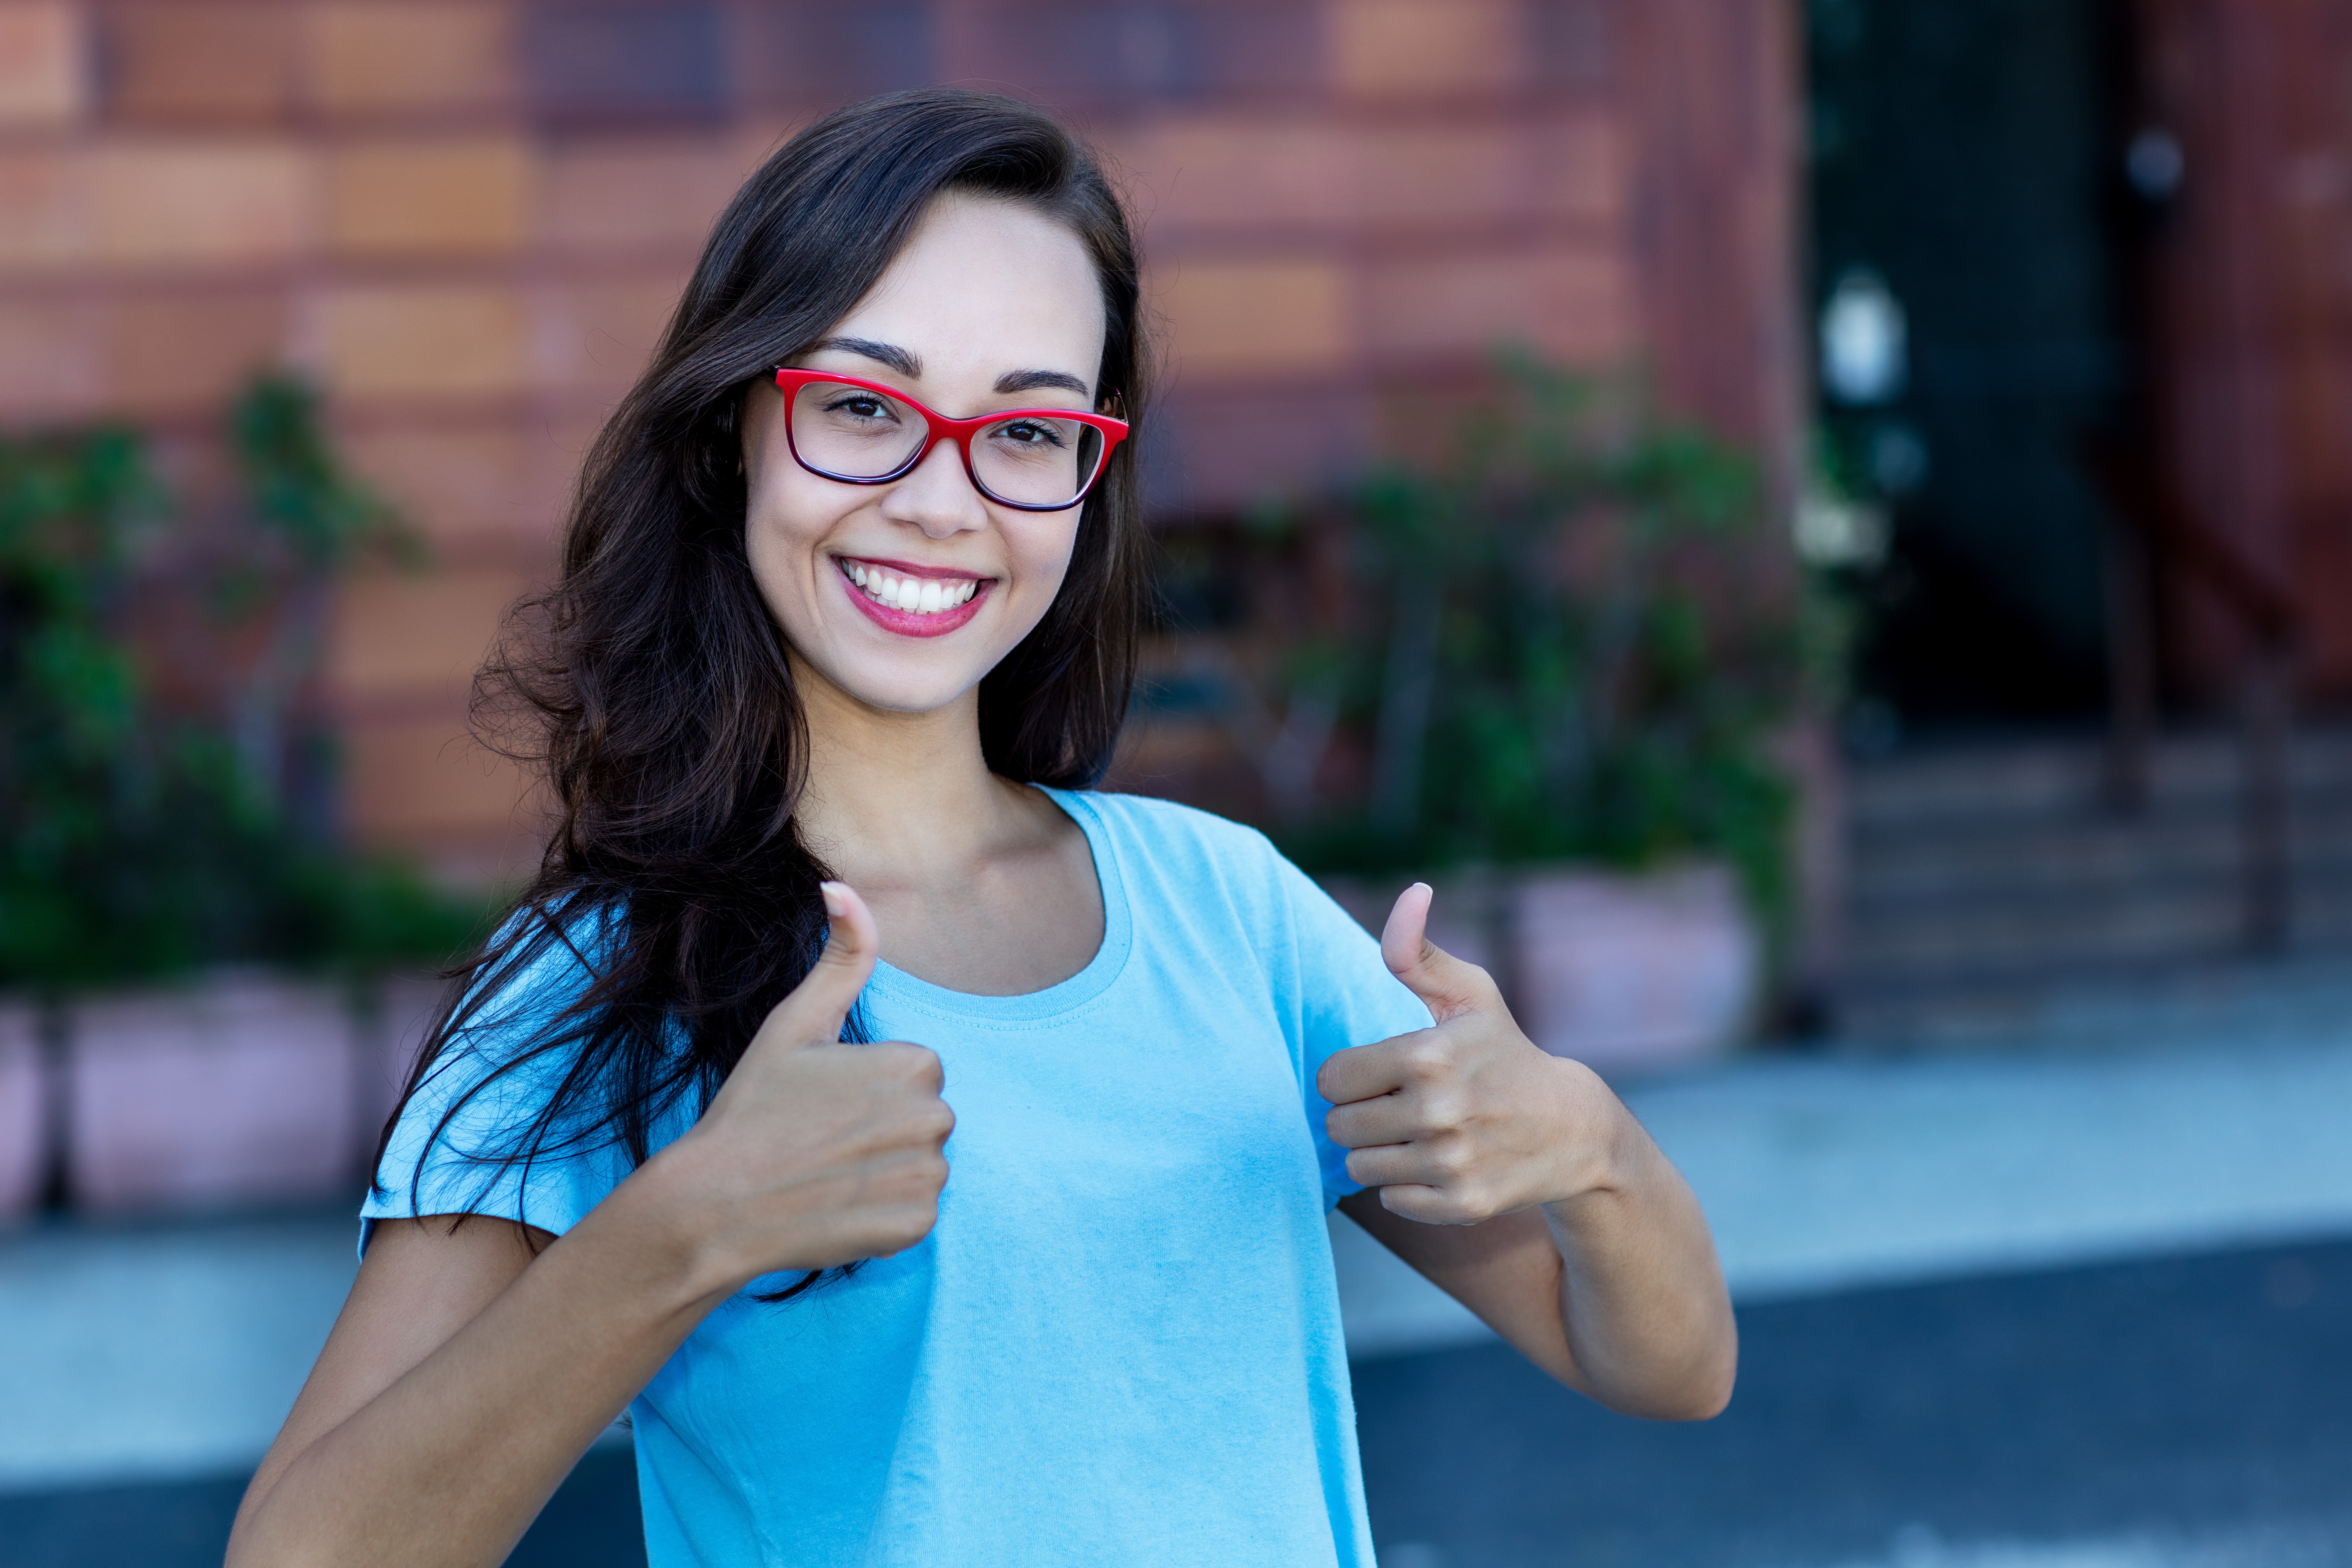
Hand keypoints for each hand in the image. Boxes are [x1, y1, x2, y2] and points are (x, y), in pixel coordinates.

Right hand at [650, 881, 952, 1288]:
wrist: (716, 1206)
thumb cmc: (752, 1109)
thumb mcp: (795, 1022)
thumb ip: (840, 956)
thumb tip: (840, 884)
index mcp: (915, 1064)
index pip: (916, 1072)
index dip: (869, 1087)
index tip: (824, 1102)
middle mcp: (935, 1119)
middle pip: (924, 1119)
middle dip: (883, 1128)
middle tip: (821, 1140)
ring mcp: (927, 1177)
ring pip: (921, 1165)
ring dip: (884, 1172)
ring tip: (827, 1175)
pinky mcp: (916, 1228)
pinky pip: (915, 1215)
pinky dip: (883, 1217)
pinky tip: (838, 1210)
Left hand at [1317, 883, 1626, 1225]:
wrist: (1574, 1129)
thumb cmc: (1506, 1053)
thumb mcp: (1469, 995)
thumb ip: (1417, 951)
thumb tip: (1413, 891)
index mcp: (1427, 1055)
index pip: (1330, 1079)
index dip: (1350, 1075)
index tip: (1381, 1073)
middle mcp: (1437, 1111)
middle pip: (1338, 1127)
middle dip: (1361, 1115)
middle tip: (1399, 1105)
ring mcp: (1451, 1161)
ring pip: (1358, 1167)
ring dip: (1379, 1152)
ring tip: (1417, 1133)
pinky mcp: (1462, 1204)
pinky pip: (1391, 1201)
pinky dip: (1407, 1187)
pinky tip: (1439, 1164)